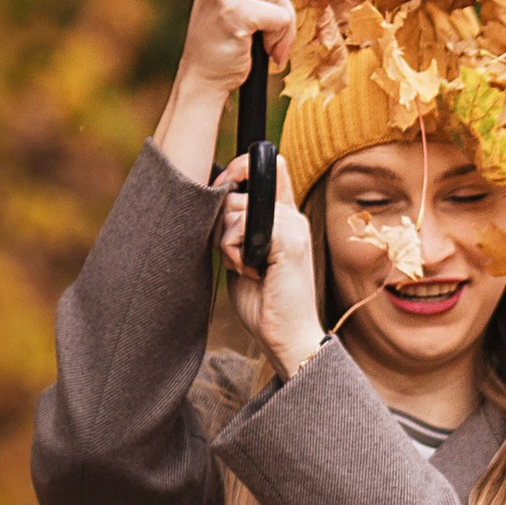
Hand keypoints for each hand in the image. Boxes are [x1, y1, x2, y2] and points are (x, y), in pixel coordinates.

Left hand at [215, 150, 322, 375]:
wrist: (289, 337)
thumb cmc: (265, 303)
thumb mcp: (245, 258)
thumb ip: (237, 230)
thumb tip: (213, 205)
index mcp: (285, 218)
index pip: (270, 168)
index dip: (240, 169)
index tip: (221, 191)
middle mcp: (292, 216)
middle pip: (238, 192)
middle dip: (221, 224)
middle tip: (237, 258)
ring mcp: (293, 227)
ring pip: (235, 209)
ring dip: (227, 243)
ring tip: (246, 269)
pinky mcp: (288, 241)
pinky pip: (242, 226)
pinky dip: (234, 252)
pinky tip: (250, 272)